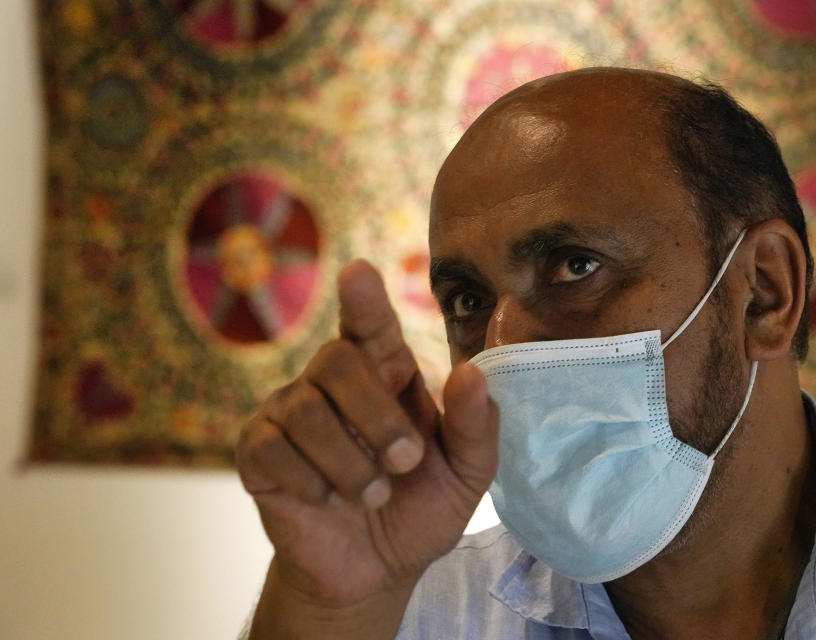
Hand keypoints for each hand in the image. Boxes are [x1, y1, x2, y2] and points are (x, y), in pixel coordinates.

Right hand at [237, 260, 498, 637]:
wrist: (375, 572)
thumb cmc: (420, 509)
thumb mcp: (465, 474)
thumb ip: (475, 426)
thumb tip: (471, 371)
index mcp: (385, 374)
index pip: (370, 325)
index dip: (363, 300)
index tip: (359, 273)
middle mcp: (331, 382)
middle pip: (337, 362)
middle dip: (376, 417)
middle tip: (405, 462)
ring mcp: (288, 412)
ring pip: (305, 410)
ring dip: (349, 463)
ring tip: (373, 495)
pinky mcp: (257, 451)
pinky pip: (273, 449)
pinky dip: (310, 482)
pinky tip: (326, 500)